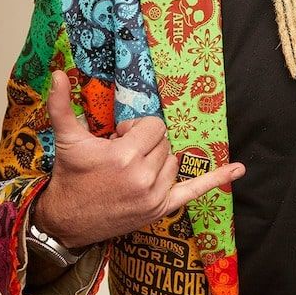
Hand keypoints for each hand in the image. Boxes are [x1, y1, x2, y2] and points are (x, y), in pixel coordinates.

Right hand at [34, 70, 244, 248]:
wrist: (64, 221)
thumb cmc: (69, 177)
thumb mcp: (67, 139)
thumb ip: (61, 105)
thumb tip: (56, 73)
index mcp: (125, 156)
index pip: (154, 127)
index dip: (135, 129)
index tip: (117, 138)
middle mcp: (144, 177)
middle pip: (164, 143)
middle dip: (144, 144)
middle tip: (119, 156)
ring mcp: (154, 196)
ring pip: (173, 161)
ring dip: (157, 160)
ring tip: (129, 170)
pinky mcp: (159, 210)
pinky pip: (193, 191)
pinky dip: (216, 180)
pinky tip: (238, 169)